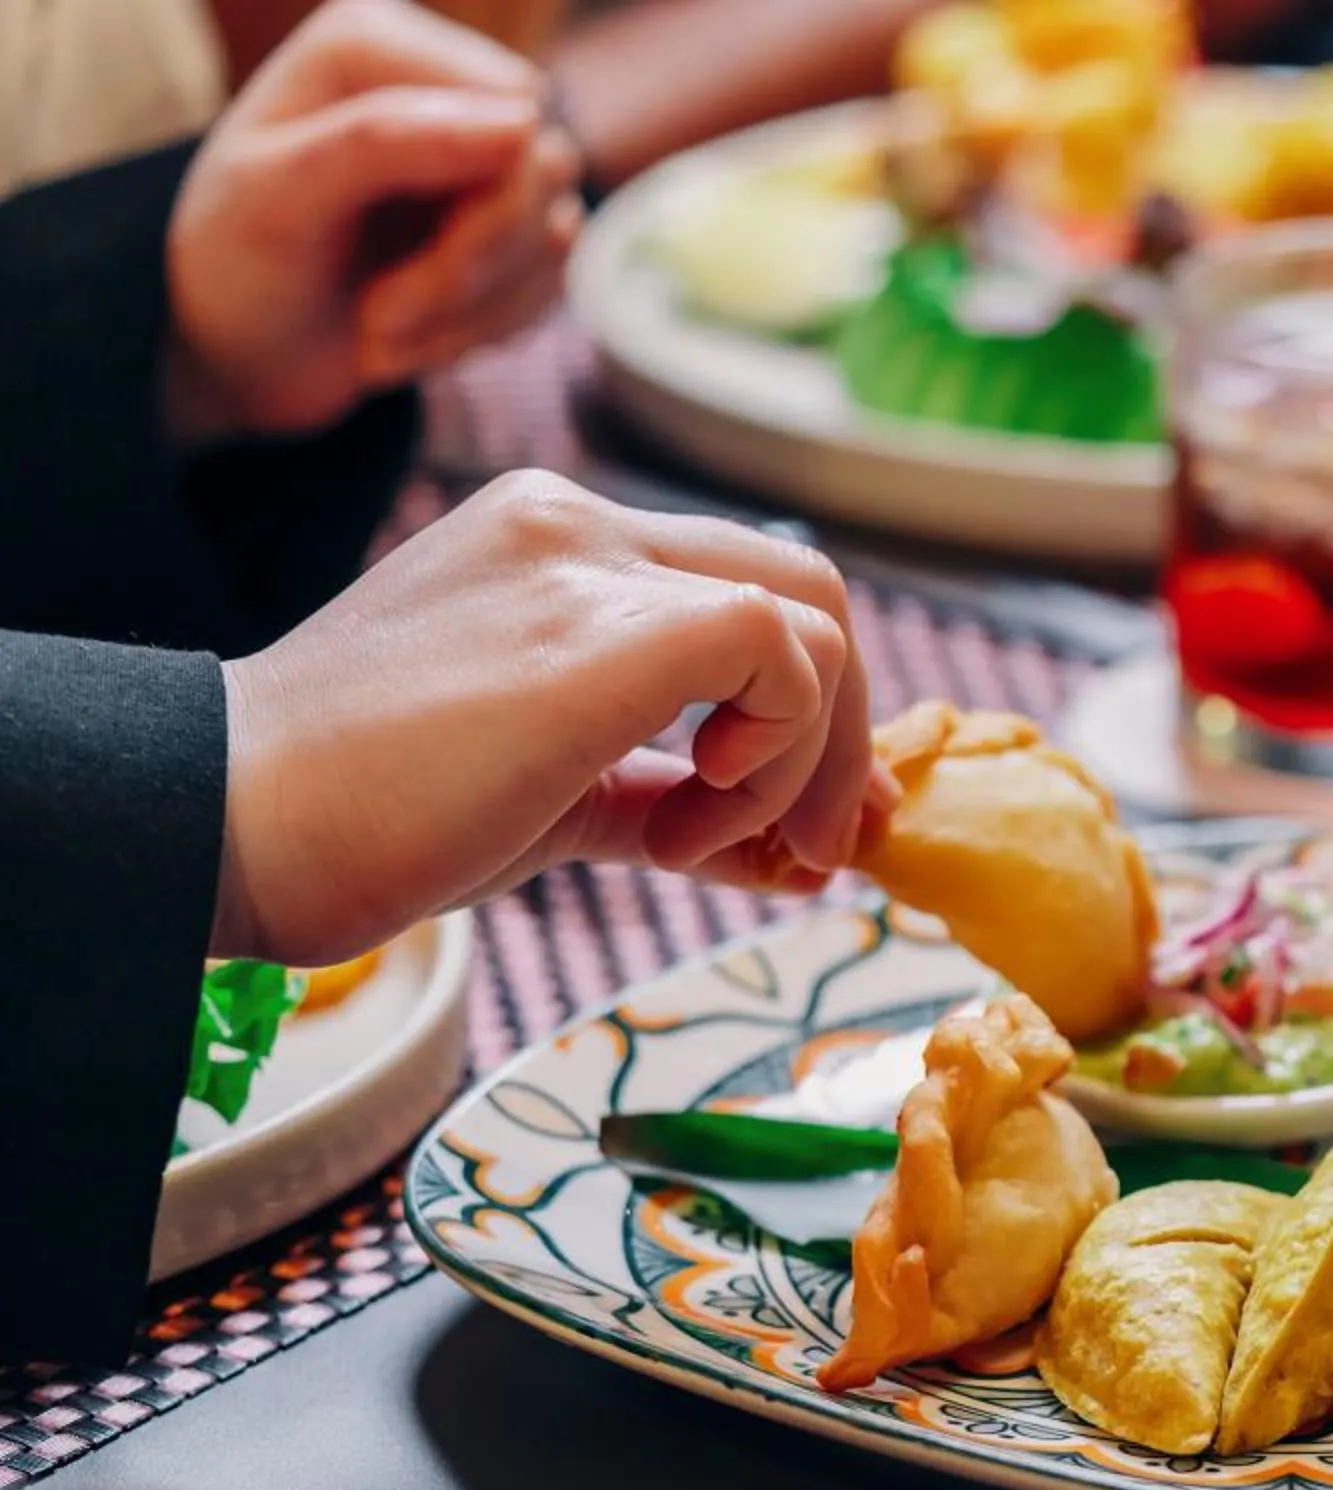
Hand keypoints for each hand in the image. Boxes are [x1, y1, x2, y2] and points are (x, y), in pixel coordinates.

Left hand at [166, 0, 580, 442]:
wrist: (237, 351)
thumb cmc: (235, 265)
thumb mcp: (277, 202)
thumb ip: (384, 141)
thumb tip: (522, 122)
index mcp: (374, 46)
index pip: (513, 111)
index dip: (480, 211)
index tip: (390, 292)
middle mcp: (438, 85)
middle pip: (545, 170)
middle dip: (471, 270)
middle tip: (381, 319)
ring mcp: (479, 157)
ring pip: (556, 233)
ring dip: (472, 311)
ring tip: (381, 332)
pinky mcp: (504, 223)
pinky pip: (552, 278)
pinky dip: (487, 329)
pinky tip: (413, 339)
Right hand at [215, 472, 886, 965]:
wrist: (223, 818)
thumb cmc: (360, 817)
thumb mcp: (550, 797)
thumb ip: (667, 801)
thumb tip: (785, 856)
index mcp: (552, 541)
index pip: (744, 595)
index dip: (805, 716)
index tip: (787, 832)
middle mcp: (576, 523)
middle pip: (808, 586)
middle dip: (842, 734)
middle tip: (810, 851)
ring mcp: (588, 560)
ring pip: (815, 617)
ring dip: (806, 762)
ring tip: (703, 845)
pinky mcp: (604, 626)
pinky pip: (781, 649)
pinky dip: (779, 756)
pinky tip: (692, 825)